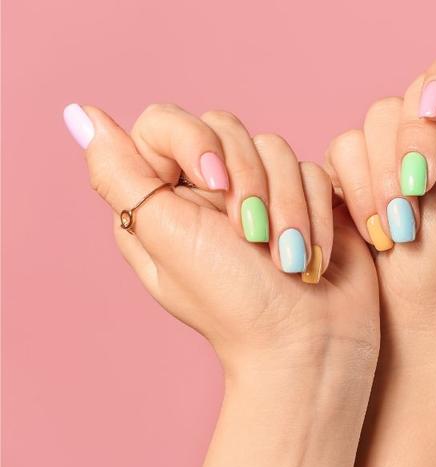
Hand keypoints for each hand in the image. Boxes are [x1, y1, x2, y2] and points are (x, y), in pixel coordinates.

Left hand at [64, 103, 380, 466]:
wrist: (308, 342)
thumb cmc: (235, 304)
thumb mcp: (167, 238)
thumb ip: (120, 175)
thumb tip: (80, 115)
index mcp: (164, 198)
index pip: (165, 123)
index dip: (194, 141)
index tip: (214, 183)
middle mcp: (210, 191)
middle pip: (227, 128)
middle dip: (251, 182)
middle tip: (254, 237)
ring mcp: (261, 192)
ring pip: (277, 148)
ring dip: (288, 207)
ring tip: (288, 258)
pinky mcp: (306, 199)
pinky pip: (312, 170)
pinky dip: (317, 214)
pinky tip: (312, 256)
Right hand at [326, 19, 435, 343]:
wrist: (402, 316)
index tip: (430, 108)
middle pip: (420, 88)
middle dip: (412, 145)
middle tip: (416, 195)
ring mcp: (408, 149)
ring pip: (379, 115)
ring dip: (384, 174)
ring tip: (398, 226)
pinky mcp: (367, 165)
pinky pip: (347, 144)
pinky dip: (360, 186)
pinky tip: (377, 226)